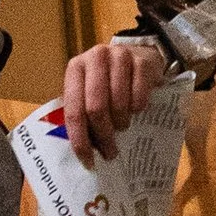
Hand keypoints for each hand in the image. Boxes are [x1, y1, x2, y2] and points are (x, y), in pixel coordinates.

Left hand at [63, 33, 163, 161]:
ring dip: (121, 123)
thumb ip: (82, 111)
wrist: (140, 54)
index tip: (88, 160)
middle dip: (104, 135)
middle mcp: (95, 58)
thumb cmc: (109, 80)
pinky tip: (135, 111)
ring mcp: (119, 57)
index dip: (80, 139)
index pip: (73, 110)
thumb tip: (83, 150)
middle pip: (96, 108)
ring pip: (118, 104)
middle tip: (110, 151)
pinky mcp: (142, 62)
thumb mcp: (89, 89)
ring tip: (122, 127)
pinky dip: (137, 110)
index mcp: (75, 68)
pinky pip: (139, 97)